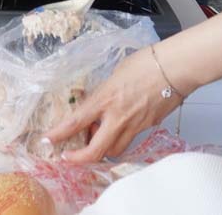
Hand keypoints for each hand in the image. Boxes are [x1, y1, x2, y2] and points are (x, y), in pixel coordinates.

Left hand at [42, 45, 183, 161]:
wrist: (174, 68)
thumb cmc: (145, 63)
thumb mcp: (115, 74)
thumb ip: (105, 91)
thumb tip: (99, 101)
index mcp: (105, 99)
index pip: (76, 121)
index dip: (59, 133)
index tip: (47, 140)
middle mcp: (118, 117)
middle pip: (95, 150)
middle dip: (79, 158)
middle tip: (69, 156)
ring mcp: (135, 125)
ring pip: (114, 149)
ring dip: (102, 149)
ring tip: (97, 136)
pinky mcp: (148, 127)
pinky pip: (130, 139)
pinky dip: (121, 139)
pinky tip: (119, 127)